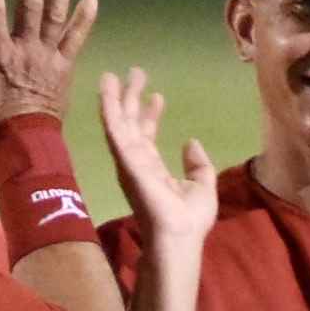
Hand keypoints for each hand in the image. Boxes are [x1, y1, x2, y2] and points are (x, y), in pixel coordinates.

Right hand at [95, 65, 217, 248]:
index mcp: (152, 169)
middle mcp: (136, 163)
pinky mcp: (126, 160)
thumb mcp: (203, 185)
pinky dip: (109, 109)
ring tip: (111, 74)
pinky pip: (115, 130)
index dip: (150, 115)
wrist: (179, 237)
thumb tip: (191, 142)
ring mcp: (128, 161)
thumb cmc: (190, 220)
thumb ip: (198, 164)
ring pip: (118, 123)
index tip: (157, 96)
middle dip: (130, 98)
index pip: (147, 136)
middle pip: (130, 124)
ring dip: (114, 98)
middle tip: (135, 72)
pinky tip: (107, 90)